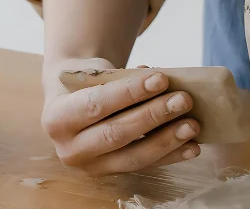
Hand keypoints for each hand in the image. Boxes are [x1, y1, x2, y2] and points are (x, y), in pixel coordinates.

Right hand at [41, 58, 200, 175]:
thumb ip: (120, 79)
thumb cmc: (86, 84)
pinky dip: (171, 156)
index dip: (130, 92)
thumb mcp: (93, 75)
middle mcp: (69, 149)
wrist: (72, 103)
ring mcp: (91, 166)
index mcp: (56, 118)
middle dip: (153, 116)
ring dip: (167, 140)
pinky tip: (192, 146)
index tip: (161, 78)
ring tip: (192, 124)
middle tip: (183, 100)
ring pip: (133, 157)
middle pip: (115, 133)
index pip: (96, 104)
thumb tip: (161, 80)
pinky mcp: (111, 174)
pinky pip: (145, 167)